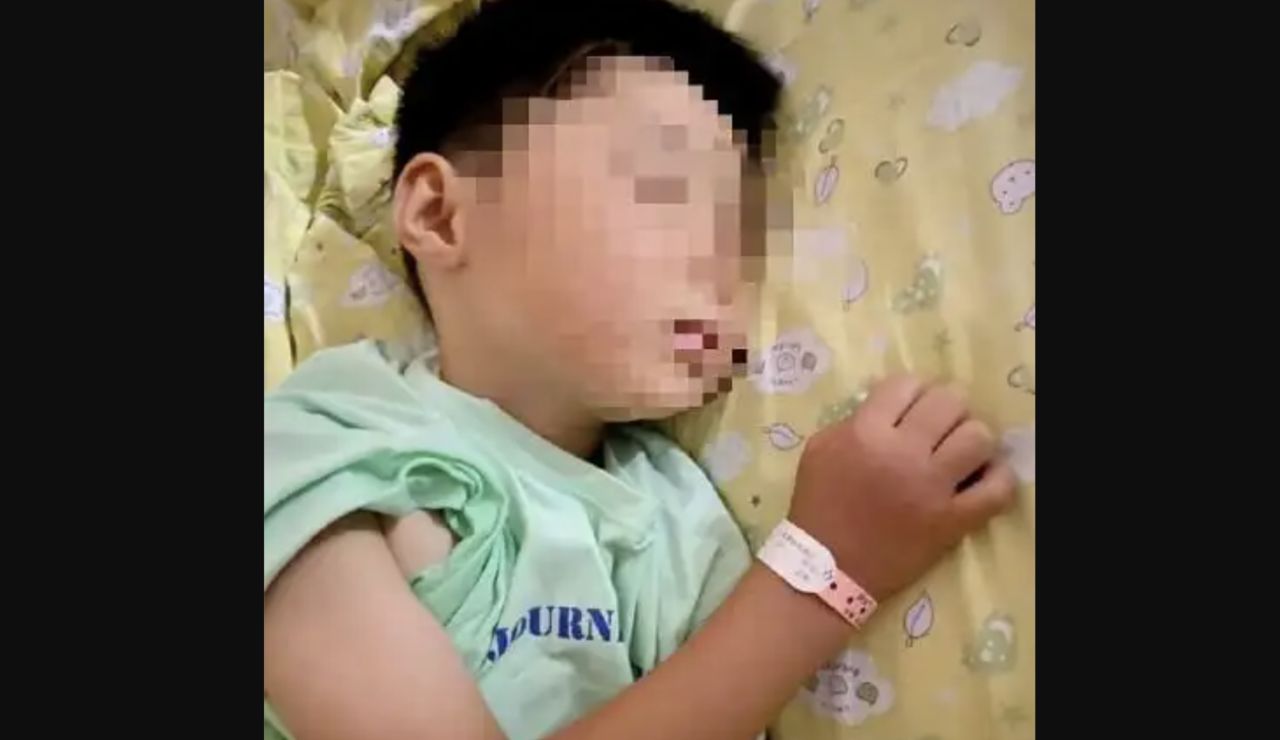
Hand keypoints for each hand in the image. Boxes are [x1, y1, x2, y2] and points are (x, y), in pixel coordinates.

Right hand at [788, 375, 1016, 601]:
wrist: (826, 569)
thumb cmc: (818, 506)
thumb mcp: (819, 449)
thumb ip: (853, 420)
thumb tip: (890, 402)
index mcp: (866, 433)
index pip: (906, 383)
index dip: (911, 390)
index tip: (910, 406)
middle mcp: (903, 454)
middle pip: (949, 402)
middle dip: (947, 407)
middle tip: (939, 425)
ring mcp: (932, 489)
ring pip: (977, 437)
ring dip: (972, 437)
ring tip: (961, 450)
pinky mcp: (952, 521)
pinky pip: (996, 489)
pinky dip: (998, 478)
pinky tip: (985, 477)